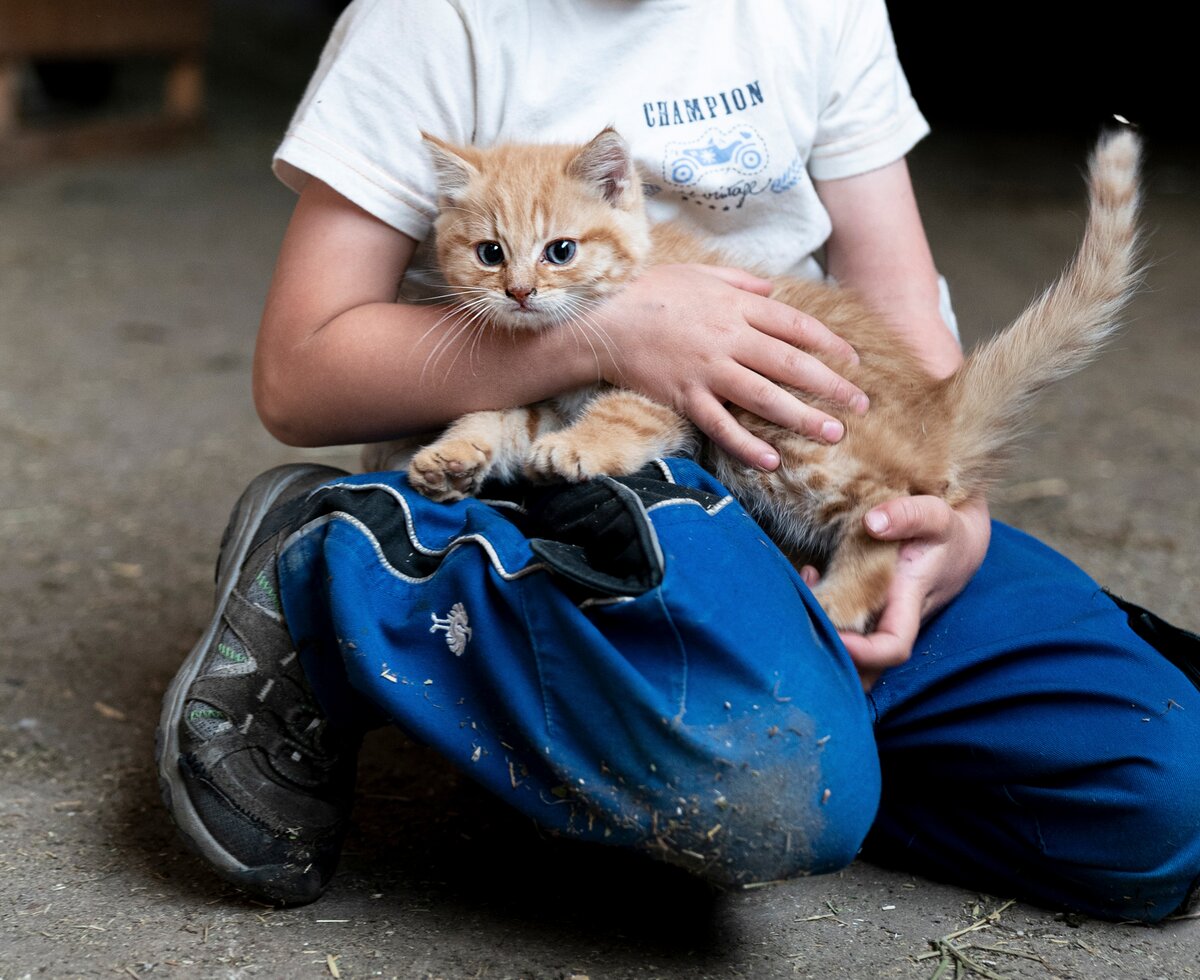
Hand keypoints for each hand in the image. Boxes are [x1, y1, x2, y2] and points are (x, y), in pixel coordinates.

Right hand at [594, 264, 868, 469]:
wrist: (603, 319)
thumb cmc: (648, 291)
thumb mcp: (698, 273)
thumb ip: (739, 283)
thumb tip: (772, 291)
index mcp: (736, 307)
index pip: (795, 326)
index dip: (829, 344)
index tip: (853, 362)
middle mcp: (729, 339)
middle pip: (791, 364)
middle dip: (831, 385)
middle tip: (860, 404)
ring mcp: (708, 371)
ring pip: (765, 397)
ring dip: (803, 417)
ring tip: (833, 433)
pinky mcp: (685, 397)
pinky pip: (721, 425)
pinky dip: (746, 445)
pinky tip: (770, 461)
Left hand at [815, 494, 991, 689]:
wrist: (958, 543)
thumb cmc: (946, 531)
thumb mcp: (937, 515)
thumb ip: (909, 515)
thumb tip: (872, 523)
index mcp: (909, 604)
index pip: (892, 648)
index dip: (864, 653)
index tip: (836, 634)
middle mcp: (890, 620)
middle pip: (864, 668)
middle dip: (830, 658)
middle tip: (802, 612)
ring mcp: (877, 619)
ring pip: (849, 654)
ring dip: (818, 633)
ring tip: (805, 586)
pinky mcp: (866, 610)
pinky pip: (841, 629)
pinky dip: (818, 611)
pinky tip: (810, 575)